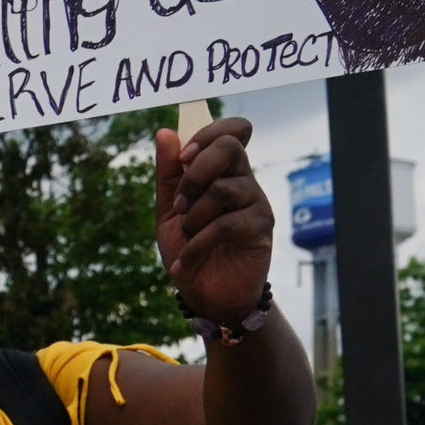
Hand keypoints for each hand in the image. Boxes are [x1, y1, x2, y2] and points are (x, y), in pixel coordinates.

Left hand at [152, 116, 272, 324]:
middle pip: (229, 147)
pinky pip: (226, 224)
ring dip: (193, 217)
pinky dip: (197, 244)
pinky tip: (186, 261)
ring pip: (223, 189)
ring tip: (187, 237)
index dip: (208, 133)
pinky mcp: (261, 229)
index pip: (233, 130)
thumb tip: (164, 133)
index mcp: (223, 172)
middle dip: (195, 173)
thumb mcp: (169, 211)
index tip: (183, 157)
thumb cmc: (189, 249)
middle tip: (179, 206)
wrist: (204, 294)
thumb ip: (168, 175)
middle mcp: (244, 182)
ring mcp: (256, 203)